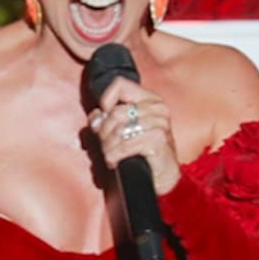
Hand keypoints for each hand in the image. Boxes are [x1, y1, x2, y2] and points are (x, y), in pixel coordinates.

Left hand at [89, 75, 180, 195]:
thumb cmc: (143, 151)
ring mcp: (160, 123)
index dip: (106, 99)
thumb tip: (96, 116)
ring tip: (109, 155)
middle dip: (104, 132)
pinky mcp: (158, 140)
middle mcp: (158, 108)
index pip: (120, 84)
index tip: (104, 115)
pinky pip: (125, 146)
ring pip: (118, 130)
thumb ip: (107, 119)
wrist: (163, 175)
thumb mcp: (124, 130)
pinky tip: (114, 161)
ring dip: (108, 147)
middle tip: (105, 145)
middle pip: (115, 112)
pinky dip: (114, 156)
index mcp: (150, 99)